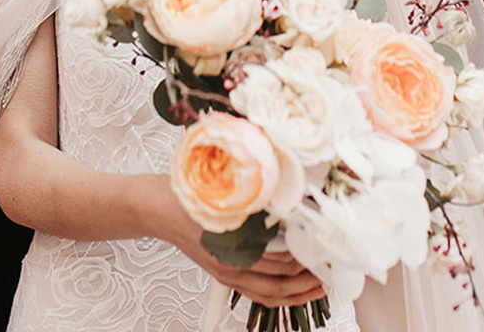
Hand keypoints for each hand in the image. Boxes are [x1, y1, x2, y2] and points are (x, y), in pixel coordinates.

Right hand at [146, 176, 324, 307]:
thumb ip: (248, 194)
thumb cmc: (182, 195)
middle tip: (328, 273)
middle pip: (274, 286)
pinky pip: (255, 292)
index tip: (321, 250)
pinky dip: (278, 294)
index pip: (274, 262)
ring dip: (295, 294)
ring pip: (266, 295)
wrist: (155, 207)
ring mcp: (224, 272)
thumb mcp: (218, 189)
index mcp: (226, 246)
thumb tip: (283, 193)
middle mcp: (227, 266)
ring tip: (317, 286)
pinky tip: (290, 286)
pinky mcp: (222, 272)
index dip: (301, 259)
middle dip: (305, 284)